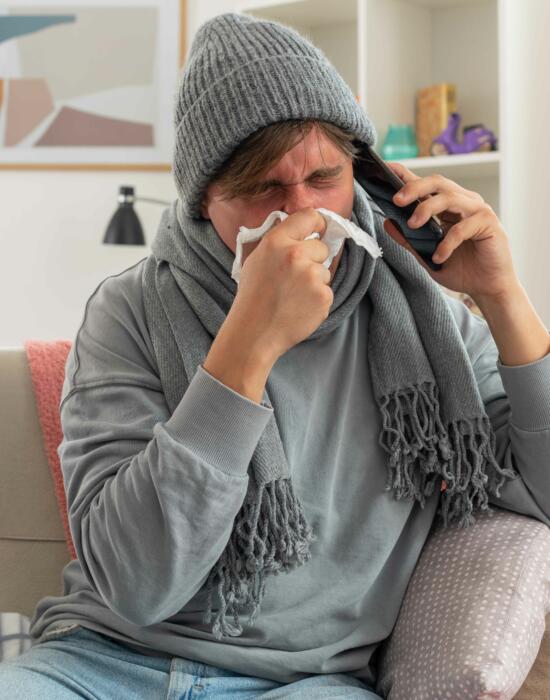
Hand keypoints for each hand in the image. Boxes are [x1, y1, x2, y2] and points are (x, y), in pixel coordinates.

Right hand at [230, 208, 331, 358]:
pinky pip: (327, 291)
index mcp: (276, 242)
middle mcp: (295, 254)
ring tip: (292, 296)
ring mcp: (311, 276)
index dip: (318, 224)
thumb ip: (279, 242)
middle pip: (322, 248)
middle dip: (314, 260)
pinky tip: (299, 308)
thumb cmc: (253, 297)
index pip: (310, 216)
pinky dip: (317, 300)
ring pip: (325, 271)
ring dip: (315, 282)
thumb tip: (303, 230)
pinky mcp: (323, 296)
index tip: (319, 231)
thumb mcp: (257, 259)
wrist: (254, 332)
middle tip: (294, 278)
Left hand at [382, 161, 520, 301]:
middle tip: (396, 200)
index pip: (426, 186)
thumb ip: (409, 240)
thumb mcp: (427, 256)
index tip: (386, 169)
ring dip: (427, 209)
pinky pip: (462, 228)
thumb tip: (387, 223)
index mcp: (449, 206)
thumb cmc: (461, 269)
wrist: (487, 287)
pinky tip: (438, 257)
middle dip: (415, 187)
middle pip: (438, 183)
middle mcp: (464, 202)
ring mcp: (478, 210)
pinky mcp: (488, 224)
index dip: (406, 175)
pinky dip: (446, 243)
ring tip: (412, 226)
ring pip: (449, 198)